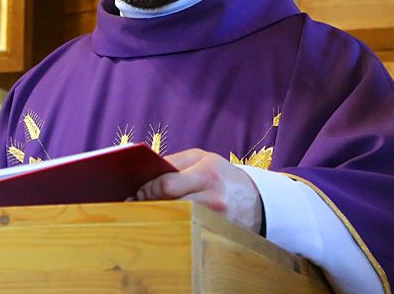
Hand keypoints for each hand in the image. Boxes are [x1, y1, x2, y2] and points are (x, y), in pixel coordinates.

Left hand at [134, 148, 262, 232]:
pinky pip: (187, 230)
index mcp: (207, 173)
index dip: (147, 189)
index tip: (136, 191)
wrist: (257, 200)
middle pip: (169, 205)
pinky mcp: (216, 234)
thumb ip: (175, 161)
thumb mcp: (204, 158)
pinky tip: (163, 222)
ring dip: (158, 216)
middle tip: (135, 203)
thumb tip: (146, 171)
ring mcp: (216, 218)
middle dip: (148, 204)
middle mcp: (213, 197)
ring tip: (146, 212)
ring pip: (176, 220)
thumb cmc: (223, 175)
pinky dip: (172, 226)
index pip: (167, 185)